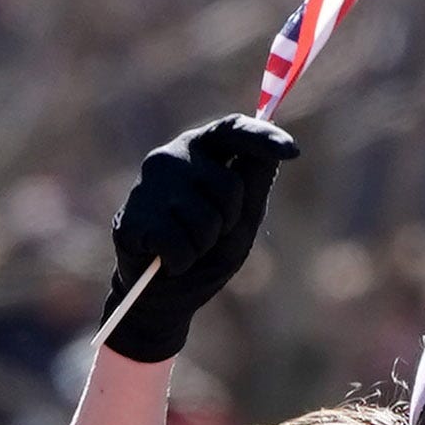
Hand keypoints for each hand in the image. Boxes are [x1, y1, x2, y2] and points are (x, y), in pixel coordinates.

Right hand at [98, 115, 294, 361]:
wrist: (163, 294)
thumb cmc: (206, 252)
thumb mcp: (241, 220)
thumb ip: (253, 185)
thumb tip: (273, 152)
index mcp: (202, 150)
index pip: (233, 130)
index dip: (263, 136)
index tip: (292, 151)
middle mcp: (172, 156)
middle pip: (228, 186)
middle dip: (228, 221)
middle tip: (207, 236)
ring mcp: (148, 185)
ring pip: (204, 220)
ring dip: (203, 246)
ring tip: (186, 248)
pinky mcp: (131, 217)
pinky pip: (177, 244)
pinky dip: (181, 262)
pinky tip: (167, 261)